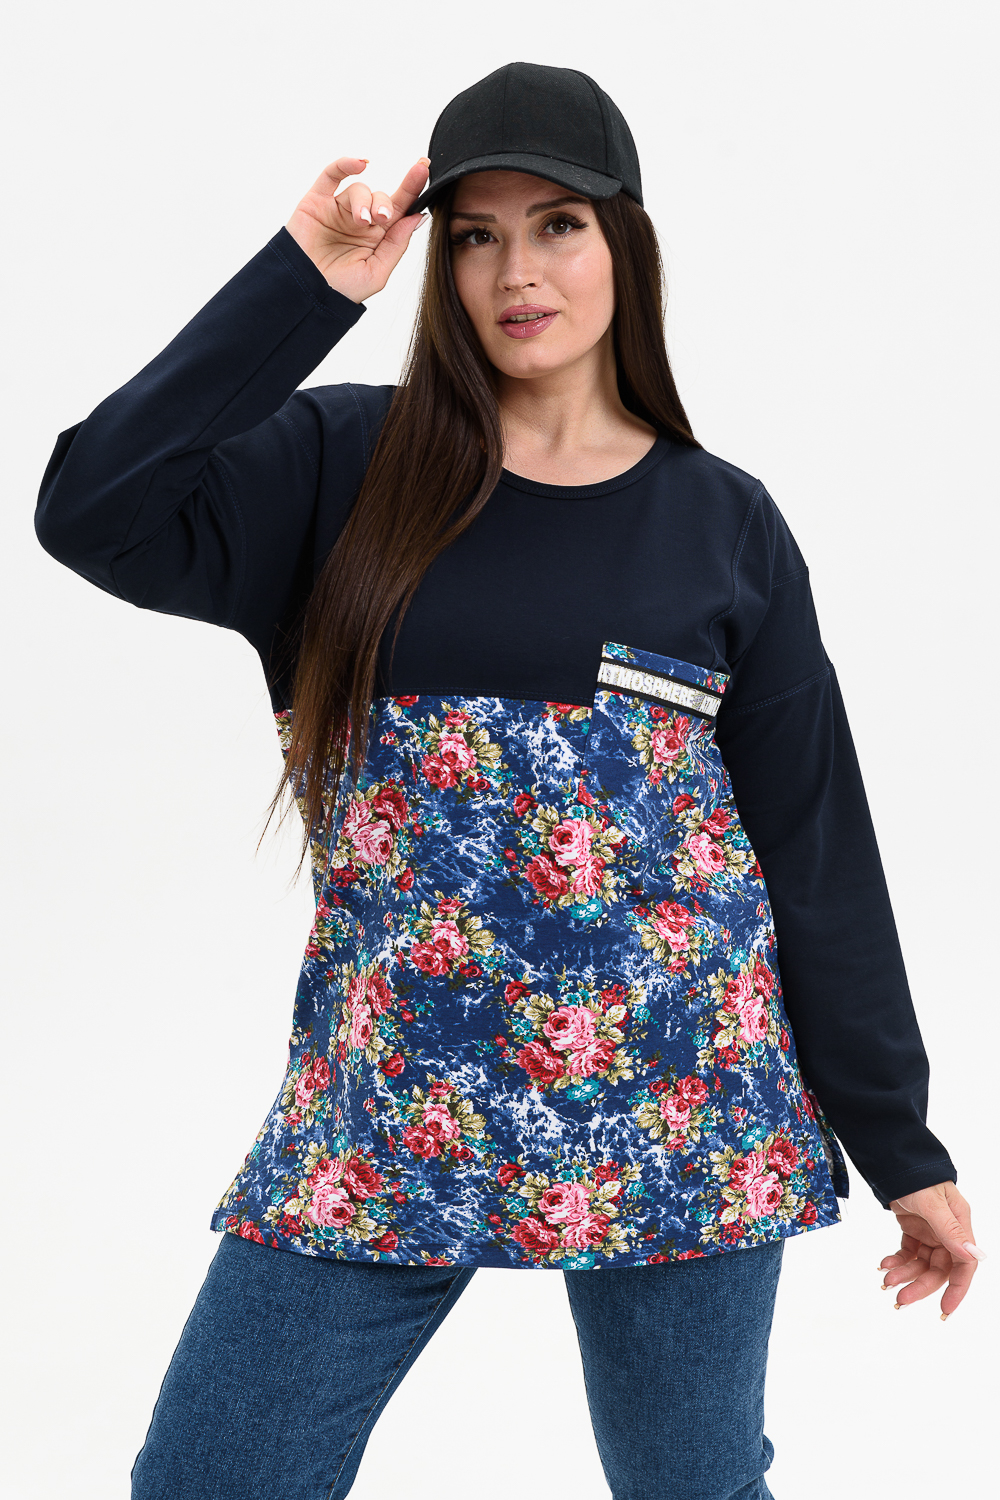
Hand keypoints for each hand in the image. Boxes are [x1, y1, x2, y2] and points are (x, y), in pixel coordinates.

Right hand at [284, 155, 430, 302]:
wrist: (305, 295)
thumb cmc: (340, 290)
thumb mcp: (376, 272)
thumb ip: (396, 244)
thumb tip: (417, 217)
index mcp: (378, 238)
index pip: (400, 208)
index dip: (412, 188)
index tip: (423, 167)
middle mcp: (361, 221)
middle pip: (381, 197)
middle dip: (384, 204)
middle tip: (380, 219)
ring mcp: (339, 210)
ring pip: (359, 189)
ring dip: (364, 201)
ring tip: (360, 221)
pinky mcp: (317, 202)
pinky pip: (331, 174)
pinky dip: (345, 164)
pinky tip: (359, 163)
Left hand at [878, 1179, 982, 1317]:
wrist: (894, 1161)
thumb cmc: (917, 1176)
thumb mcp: (932, 1202)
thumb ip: (950, 1229)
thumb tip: (972, 1254)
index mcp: (959, 1225)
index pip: (964, 1264)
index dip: (957, 1288)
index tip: (946, 1309)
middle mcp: (946, 1232)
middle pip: (939, 1268)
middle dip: (920, 1285)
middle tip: (901, 1299)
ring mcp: (930, 1232)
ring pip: (921, 1263)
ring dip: (905, 1274)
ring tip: (886, 1280)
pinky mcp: (913, 1229)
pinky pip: (908, 1252)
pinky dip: (897, 1261)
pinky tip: (885, 1264)